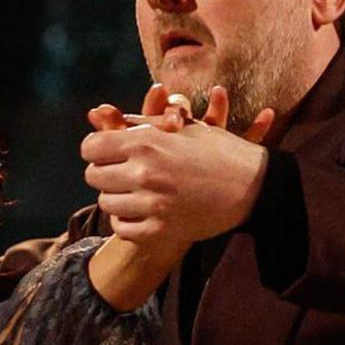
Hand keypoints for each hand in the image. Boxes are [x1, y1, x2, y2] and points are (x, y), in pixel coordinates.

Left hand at [81, 85, 274, 251]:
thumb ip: (139, 123)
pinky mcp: (161, 230)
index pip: (91, 147)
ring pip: (106, 203)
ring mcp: (152, 204)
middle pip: (93, 175)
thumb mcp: (181, 127)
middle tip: (119, 173)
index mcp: (146, 142)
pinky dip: (126, 221)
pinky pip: (122, 228)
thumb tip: (99, 115)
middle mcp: (145, 173)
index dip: (96, 148)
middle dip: (104, 172)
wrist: (253, 186)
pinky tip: (139, 212)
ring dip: (116, 197)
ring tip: (133, 192)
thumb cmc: (218, 150)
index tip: (106, 152)